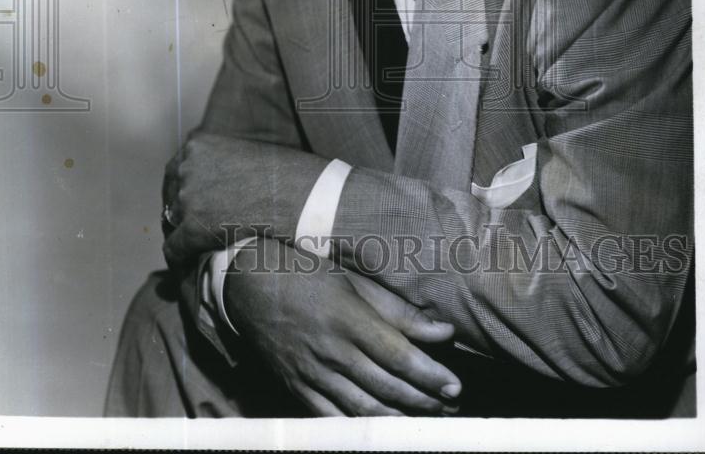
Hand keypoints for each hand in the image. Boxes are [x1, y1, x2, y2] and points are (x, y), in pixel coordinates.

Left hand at [163, 132, 327, 268]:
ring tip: (197, 249)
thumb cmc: (284, 175)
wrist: (301, 196)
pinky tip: (192, 265)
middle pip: (169, 197)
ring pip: (170, 223)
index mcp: (198, 145)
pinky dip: (181, 259)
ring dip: (182, 235)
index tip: (190, 208)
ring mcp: (187, 197)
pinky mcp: (192, 228)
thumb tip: (212, 187)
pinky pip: (174, 249)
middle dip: (179, 213)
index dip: (181, 192)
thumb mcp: (246, 155)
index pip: (174, 172)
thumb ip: (220, 164)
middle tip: (193, 230)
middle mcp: (187, 167)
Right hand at [225, 237, 461, 415]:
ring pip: (362, 408)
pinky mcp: (296, 387)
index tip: (454, 385)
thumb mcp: (354, 282)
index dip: (429, 375)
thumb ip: (399, 311)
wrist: (250, 284)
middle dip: (423, 401)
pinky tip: (380, 430)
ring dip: (398, 419)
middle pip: (385, 386)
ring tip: (424, 421)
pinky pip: (331, 417)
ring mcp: (311, 372)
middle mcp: (331, 349)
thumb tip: (443, 332)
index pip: (397, 355)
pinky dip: (358, 428)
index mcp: (347, 317)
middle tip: (449, 407)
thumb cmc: (307, 274)